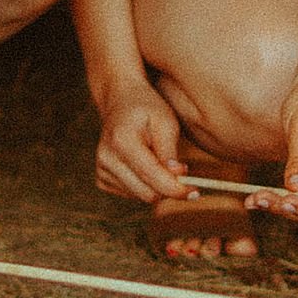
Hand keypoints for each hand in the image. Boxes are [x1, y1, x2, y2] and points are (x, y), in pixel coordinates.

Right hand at [94, 82, 188, 203]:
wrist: (120, 101)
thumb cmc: (147, 108)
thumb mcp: (166, 122)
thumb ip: (170, 151)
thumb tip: (177, 177)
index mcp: (122, 141)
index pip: (152, 176)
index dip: (176, 189)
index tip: (195, 192)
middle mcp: (107, 158)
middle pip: (147, 193)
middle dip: (169, 188)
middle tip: (184, 175)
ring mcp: (101, 169)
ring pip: (141, 196)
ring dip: (157, 186)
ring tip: (161, 160)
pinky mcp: (102, 178)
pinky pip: (132, 194)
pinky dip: (145, 185)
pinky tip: (146, 165)